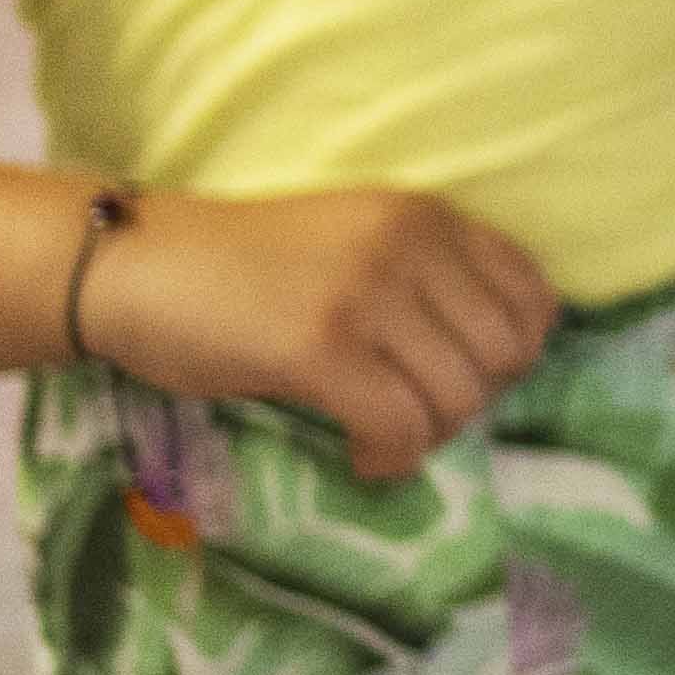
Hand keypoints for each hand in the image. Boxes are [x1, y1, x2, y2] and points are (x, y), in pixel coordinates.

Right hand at [73, 188, 560, 481]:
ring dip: (427, 437)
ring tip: (382, 439)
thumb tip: (500, 363)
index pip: (535, 298)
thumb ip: (429, 280)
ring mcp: (367, 293)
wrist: (138, 266)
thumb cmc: (246, 268)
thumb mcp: (359, 245)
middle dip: (469, 405)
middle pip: (505, 357)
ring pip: (458, 398)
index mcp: (428, 217)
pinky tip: (359, 456)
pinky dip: (389, 458)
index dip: (513, 356)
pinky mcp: (320, 346)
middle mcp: (410, 244)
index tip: (461, 379)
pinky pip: (400, 426)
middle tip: (415, 419)